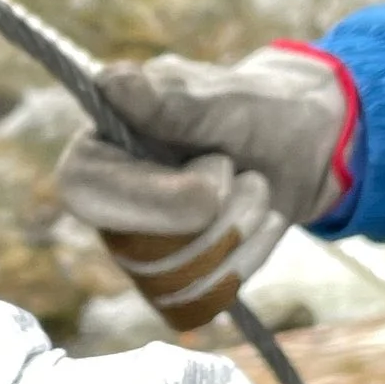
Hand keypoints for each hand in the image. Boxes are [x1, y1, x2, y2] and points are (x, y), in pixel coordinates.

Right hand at [53, 47, 356, 328]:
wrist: (296, 144)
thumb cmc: (251, 108)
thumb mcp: (220, 99)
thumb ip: (168, 103)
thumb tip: (111, 81)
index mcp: (98, 150)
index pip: (87, 193)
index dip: (155, 198)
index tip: (215, 174)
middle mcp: (107, 205)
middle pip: (142, 252)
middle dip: (217, 219)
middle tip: (244, 174)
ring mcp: (136, 248)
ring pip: (175, 283)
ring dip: (239, 235)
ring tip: (255, 190)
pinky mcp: (170, 281)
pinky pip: (200, 302)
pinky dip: (246, 261)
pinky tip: (260, 226)